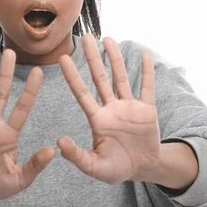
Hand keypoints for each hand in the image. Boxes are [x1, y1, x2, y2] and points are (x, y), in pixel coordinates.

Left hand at [57, 33, 160, 183]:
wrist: (142, 169)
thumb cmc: (115, 168)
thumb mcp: (94, 167)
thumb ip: (77, 156)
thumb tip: (59, 142)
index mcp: (97, 119)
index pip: (81, 93)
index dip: (72, 76)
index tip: (62, 58)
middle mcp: (111, 108)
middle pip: (99, 78)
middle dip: (92, 58)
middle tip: (84, 37)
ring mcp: (129, 107)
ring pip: (120, 77)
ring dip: (115, 58)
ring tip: (108, 38)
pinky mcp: (147, 111)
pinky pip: (147, 88)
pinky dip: (147, 72)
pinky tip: (145, 55)